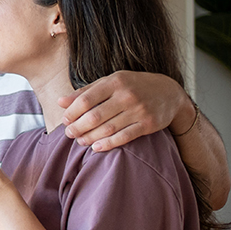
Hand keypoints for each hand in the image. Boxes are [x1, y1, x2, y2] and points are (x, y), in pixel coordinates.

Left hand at [60, 71, 191, 151]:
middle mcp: (127, 95)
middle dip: (78, 127)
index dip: (72, 112)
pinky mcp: (148, 124)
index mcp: (115, 82)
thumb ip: (85, 92)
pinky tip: (96, 147)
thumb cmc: (133, 86)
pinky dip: (108, 144)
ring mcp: (139, 110)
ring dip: (90, 137)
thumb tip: (61, 102)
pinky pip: (124, 137)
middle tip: (69, 133)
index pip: (86, 99)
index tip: (65, 120)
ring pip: (108, 129)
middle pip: (94, 116)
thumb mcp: (110, 82)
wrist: (169, 92)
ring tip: (80, 141)